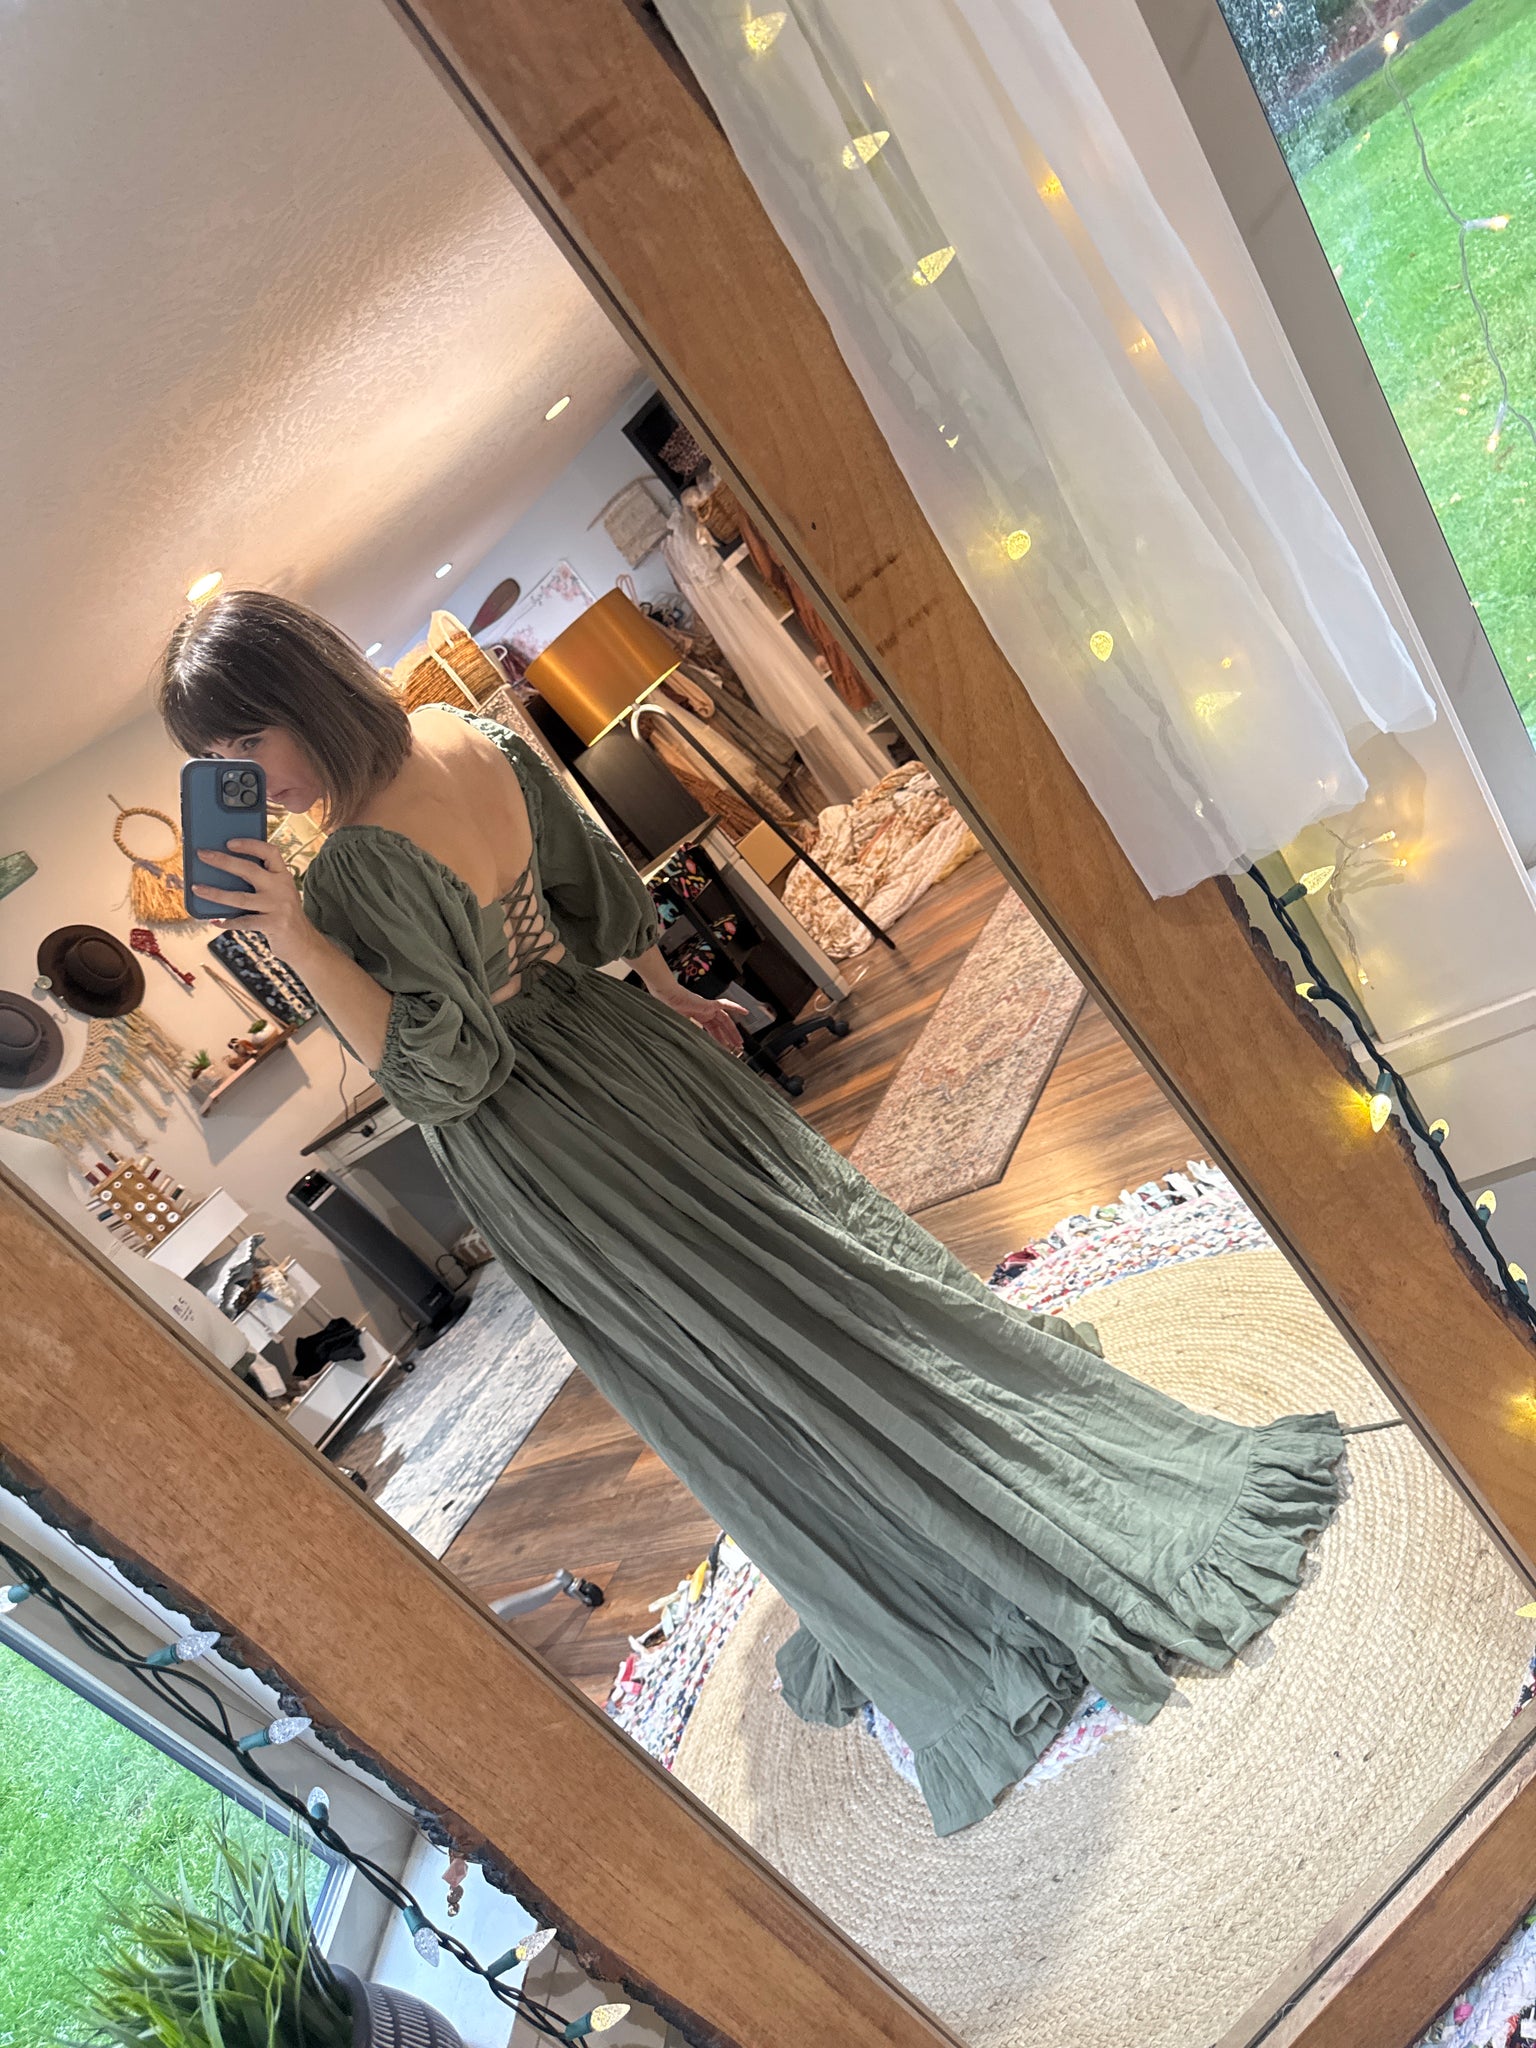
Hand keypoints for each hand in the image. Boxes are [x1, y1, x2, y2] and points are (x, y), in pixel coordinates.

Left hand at [195, 840, 312, 963]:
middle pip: (249, 870)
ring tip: (197, 888)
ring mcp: (278, 907)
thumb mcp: (278, 894)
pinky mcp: (274, 924)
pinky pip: (244, 922)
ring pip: (240, 898)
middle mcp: (282, 888)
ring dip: (215, 893)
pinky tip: (215, 921)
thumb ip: (261, 883)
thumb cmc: (283, 915)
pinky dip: (228, 922)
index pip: (270, 852)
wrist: (304, 943)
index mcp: (283, 876)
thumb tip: (223, 873)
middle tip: (202, 855)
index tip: (229, 842)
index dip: (250, 844)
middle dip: (222, 861)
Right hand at [657, 983, 749, 1051]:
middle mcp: (705, 1012)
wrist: (668, 999)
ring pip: (725, 1020)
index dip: (719, 1040)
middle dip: (729, 1038)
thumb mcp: (682, 1028)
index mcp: (698, 1017)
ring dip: (733, 1031)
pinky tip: (745, 1012)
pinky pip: (726, 1005)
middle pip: (721, 1027)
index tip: (724, 1048)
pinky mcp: (710, 1003)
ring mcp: (708, 1008)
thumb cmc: (669, 1010)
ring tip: (739, 1042)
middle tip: (736, 1048)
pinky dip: (736, 1007)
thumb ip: (690, 1036)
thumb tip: (695, 1050)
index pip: (713, 1030)